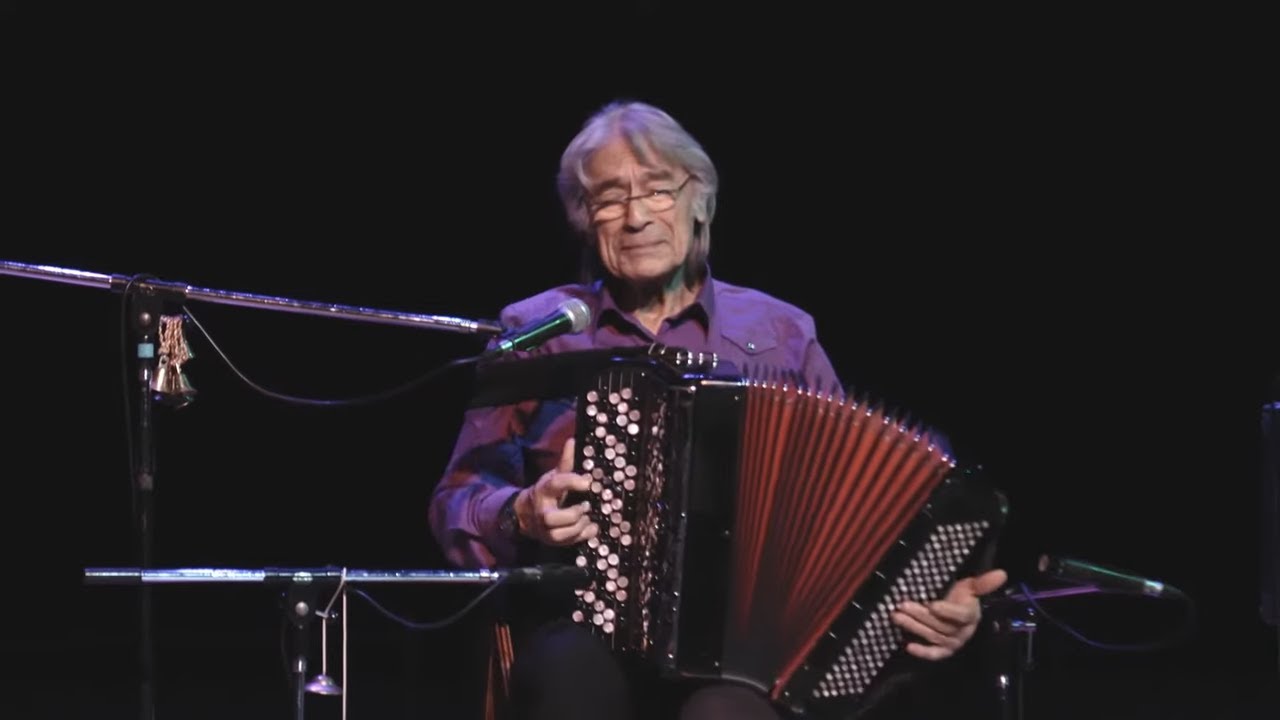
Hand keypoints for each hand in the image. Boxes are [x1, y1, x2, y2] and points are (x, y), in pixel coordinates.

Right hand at [513, 438, 598, 545]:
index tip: (588, 482)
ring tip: (588, 517)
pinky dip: (583, 536)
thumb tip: (573, 441)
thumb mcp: (554, 476)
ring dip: (578, 527)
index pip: (556, 484)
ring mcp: (545, 529)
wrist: (528, 514)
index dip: (572, 482)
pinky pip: (568, 543)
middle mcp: (542, 511)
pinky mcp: (552, 541)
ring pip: (559, 534)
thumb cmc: (547, 493)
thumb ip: (566, 462)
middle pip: (551, 518)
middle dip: (572, 514)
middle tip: (586, 506)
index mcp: (544, 491)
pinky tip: (592, 528)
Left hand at [891, 568, 1007, 660]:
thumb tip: (1002, 573)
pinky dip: (923, 652)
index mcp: (970, 616)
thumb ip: (983, 583)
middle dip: (919, 615)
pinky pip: (935, 654)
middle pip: (940, 625)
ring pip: (932, 636)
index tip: (931, 604)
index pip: (959, 615)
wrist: (960, 610)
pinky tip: (908, 646)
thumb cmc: (963, 597)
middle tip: (901, 606)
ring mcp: (953, 643)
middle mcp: (962, 632)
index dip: (946, 611)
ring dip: (913, 627)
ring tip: (896, 616)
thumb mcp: (971, 586)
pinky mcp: (944, 650)